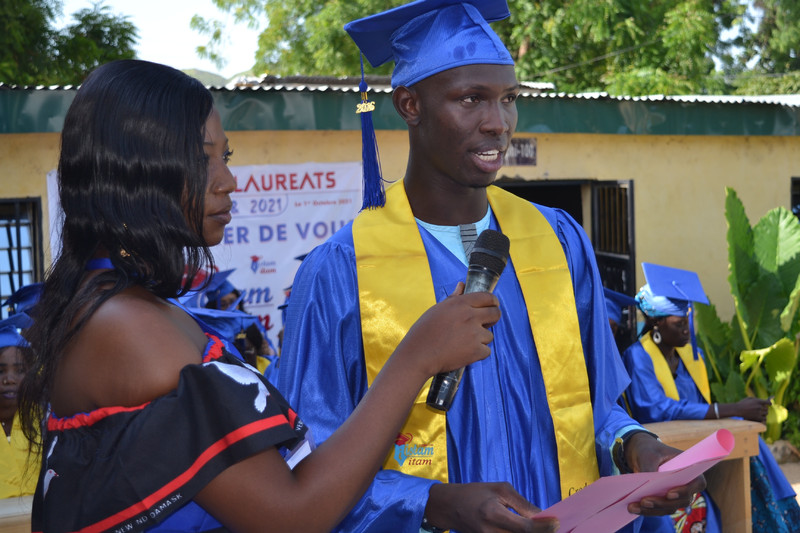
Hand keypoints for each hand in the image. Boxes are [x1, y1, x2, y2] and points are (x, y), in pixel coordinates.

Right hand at [396, 282, 500, 377]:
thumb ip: (454, 298)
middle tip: (485, 324)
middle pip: (495, 314)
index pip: (488, 297)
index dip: (493, 302)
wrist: (418, 355)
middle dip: (492, 318)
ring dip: (480, 339)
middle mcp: (470, 316)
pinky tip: (464, 353)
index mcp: (460, 304)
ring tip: (463, 342)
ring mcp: (474, 334)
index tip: (493, 305)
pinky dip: (478, 353)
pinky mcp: (476, 351)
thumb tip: (461, 285)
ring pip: (489, 335)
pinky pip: (486, 351)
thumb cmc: (423, 332)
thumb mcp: (437, 310)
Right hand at [425, 482, 558, 532]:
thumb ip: (522, 504)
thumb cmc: (475, 493)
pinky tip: (529, 530)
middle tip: (554, 527)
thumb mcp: (500, 489)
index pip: (525, 527)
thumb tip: (543, 515)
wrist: (450, 507)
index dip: (543, 527)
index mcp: (493, 514)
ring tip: (543, 528)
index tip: (557, 522)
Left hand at [624, 433, 705, 515]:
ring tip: (633, 507)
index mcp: (689, 469)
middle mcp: (685, 484)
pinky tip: (633, 508)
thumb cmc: (649, 450)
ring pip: (669, 507)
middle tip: (644, 501)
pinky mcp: (664, 500)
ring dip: (652, 510)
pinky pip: (658, 509)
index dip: (686, 491)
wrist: (640, 452)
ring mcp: (675, 494)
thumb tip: (646, 488)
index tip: (669, 494)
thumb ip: (649, 469)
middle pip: (681, 501)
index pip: (697, 484)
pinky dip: (646, 510)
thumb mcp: (648, 455)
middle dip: (662, 503)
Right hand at [731, 397, 770, 422]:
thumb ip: (756, 400)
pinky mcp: (757, 418)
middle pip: (767, 409)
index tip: (770, 404)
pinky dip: (763, 418)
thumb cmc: (742, 403)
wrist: (737, 410)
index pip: (767, 402)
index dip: (769, 403)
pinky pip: (764, 418)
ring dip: (764, 413)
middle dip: (764, 409)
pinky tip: (760, 417)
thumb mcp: (749, 399)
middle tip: (761, 409)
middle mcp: (759, 407)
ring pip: (766, 413)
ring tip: (760, 413)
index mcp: (758, 401)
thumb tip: (762, 402)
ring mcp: (759, 412)